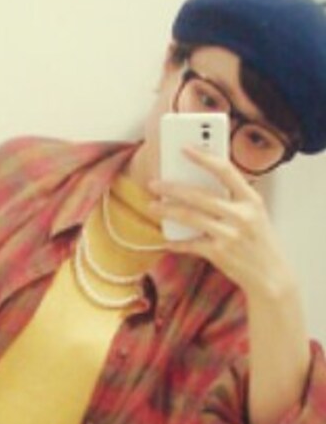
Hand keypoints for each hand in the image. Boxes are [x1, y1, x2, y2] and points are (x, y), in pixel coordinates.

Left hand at [148, 147, 299, 306]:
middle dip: (172, 187)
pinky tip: (165, 240)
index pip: (226, 170)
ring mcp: (230, 234)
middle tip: (154, 183)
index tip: (184, 148)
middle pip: (200, 195)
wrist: (270, 275)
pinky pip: (190, 244)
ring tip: (152, 205)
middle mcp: (242, 214)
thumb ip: (233, 199)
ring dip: (167, 210)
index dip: (203, 157)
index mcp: (251, 199)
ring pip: (190, 217)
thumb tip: (197, 184)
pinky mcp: (219, 253)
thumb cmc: (258, 241)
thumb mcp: (254, 214)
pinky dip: (175, 242)